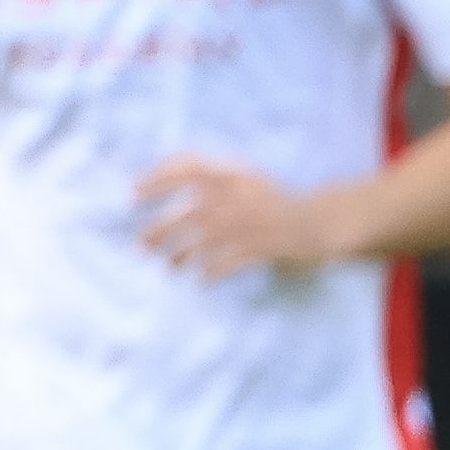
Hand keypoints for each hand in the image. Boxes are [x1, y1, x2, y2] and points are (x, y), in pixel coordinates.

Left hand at [135, 156, 348, 278]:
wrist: (317, 222)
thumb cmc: (275, 199)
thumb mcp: (244, 175)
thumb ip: (210, 172)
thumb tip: (163, 176)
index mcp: (229, 174)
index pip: (181, 169)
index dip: (153, 180)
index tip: (132, 196)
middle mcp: (231, 198)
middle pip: (180, 215)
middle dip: (155, 233)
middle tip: (143, 246)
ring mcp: (242, 225)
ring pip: (195, 244)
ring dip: (177, 259)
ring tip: (171, 268)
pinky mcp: (254, 250)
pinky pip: (220, 266)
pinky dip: (207, 275)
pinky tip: (201, 281)